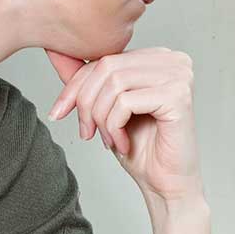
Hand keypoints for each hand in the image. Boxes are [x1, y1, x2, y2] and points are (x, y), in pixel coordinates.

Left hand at [44, 47, 202, 202]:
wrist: (166, 183)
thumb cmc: (141, 146)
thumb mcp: (105, 106)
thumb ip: (87, 78)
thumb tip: (56, 50)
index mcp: (158, 56)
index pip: (105, 58)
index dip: (75, 86)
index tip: (59, 112)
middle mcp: (173, 59)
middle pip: (107, 67)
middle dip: (86, 103)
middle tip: (87, 132)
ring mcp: (179, 76)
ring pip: (114, 83)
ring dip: (101, 118)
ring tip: (108, 140)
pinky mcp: (178, 96)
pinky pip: (125, 102)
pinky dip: (114, 127)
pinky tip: (123, 143)